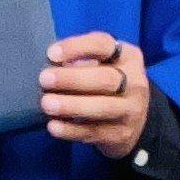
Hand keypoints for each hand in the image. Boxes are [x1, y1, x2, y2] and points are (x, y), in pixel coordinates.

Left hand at [38, 31, 149, 158]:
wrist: (133, 118)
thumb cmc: (105, 81)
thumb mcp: (100, 63)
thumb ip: (78, 60)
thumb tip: (49, 65)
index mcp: (127, 56)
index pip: (103, 45)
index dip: (76, 47)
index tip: (51, 54)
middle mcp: (135, 82)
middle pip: (106, 78)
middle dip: (73, 79)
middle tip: (44, 79)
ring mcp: (131, 110)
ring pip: (102, 107)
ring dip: (72, 105)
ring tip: (46, 103)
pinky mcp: (122, 135)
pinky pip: (95, 132)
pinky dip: (71, 130)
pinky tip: (53, 126)